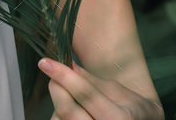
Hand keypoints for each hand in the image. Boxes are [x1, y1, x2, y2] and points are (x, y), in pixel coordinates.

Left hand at [39, 58, 163, 119]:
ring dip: (58, 102)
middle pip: (68, 111)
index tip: (45, 62)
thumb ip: (90, 81)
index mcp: (120, 119)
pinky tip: (69, 108)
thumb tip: (66, 65)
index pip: (86, 95)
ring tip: (68, 94)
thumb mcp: (116, 90)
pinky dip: (60, 114)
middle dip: (57, 87)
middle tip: (54, 73)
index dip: (63, 76)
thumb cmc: (130, 108)